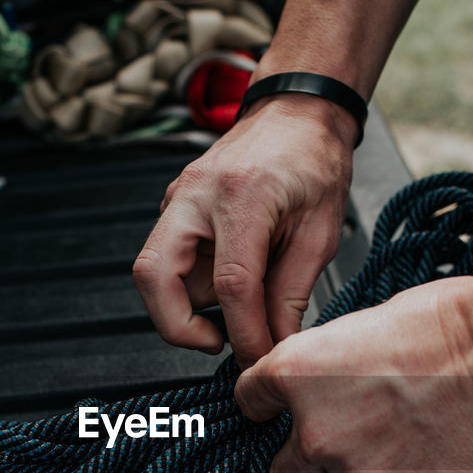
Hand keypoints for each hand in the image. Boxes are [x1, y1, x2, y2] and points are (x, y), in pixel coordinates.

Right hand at [133, 95, 355, 366]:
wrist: (296, 112)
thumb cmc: (314, 160)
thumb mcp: (320, 231)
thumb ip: (291, 293)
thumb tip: (276, 344)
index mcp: (243, 196)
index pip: (231, 284)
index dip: (244, 333)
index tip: (257, 360)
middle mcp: (196, 194)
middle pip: (154, 275)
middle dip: (176, 325)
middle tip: (216, 343)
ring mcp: (178, 198)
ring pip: (153, 270)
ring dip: (185, 305)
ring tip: (233, 311)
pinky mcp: (174, 207)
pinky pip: (169, 259)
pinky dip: (192, 286)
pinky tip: (228, 285)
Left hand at [234, 261, 472, 472]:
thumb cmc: (446, 326)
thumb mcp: (363, 324)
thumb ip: (327, 364)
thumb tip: (321, 383)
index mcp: (297, 374)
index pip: (249, 400)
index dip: (260, 405)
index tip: (267, 410)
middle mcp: (317, 429)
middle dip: (297, 464)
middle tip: (321, 450)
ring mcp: (356, 470)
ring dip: (354, 471)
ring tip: (393, 439)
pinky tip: (422, 448)